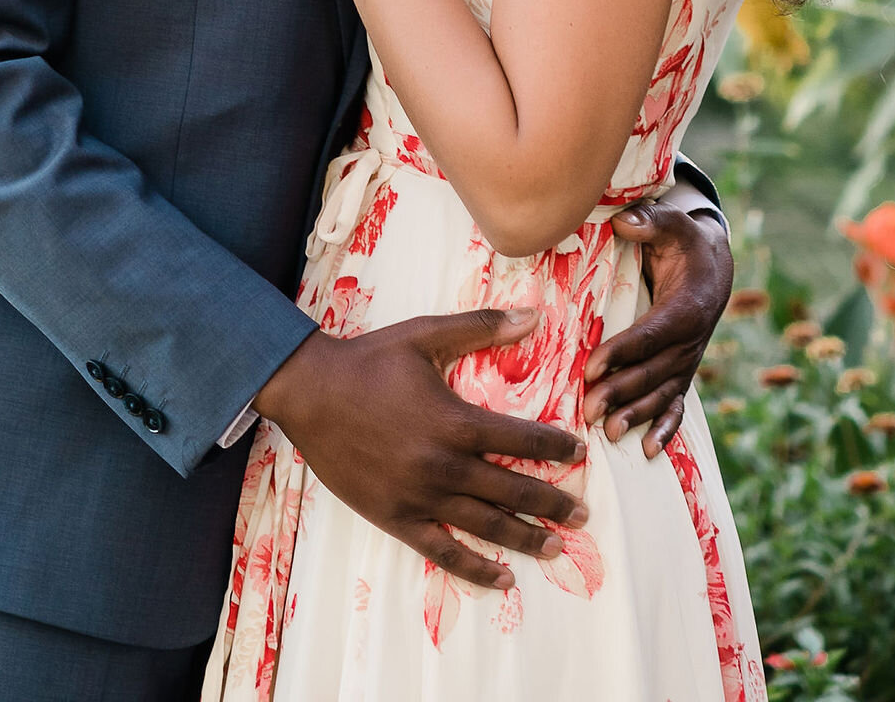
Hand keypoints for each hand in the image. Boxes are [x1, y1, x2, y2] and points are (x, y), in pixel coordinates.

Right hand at [256, 311, 585, 589]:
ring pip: (486, 526)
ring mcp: (421, 497)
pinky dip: (476, 569)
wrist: (311, 393)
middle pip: (513, 490)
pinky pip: (443, 551)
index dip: (556, 447)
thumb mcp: (425, 334)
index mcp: (455, 421)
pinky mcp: (397, 518)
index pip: (521, 439)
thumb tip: (533, 315)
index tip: (580, 453)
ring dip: (526, 538)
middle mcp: (444, 465)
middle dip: (553, 503)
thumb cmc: (370, 361)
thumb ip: (480, 327)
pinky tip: (502, 578)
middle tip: (583, 515)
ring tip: (556, 546)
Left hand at [582, 189, 732, 454]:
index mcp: (686, 308)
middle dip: (620, 393)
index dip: (622, 352)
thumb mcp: (672, 224)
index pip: (650, 335)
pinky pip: (677, 405)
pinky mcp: (684, 372)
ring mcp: (688, 361)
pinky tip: (650, 451)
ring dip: (635, 415)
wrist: (714, 268)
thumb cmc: (684, 241)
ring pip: (661, 394)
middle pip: (652, 372)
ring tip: (608, 433)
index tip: (591, 367)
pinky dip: (666, 429)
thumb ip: (649, 221)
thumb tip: (622, 220)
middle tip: (587, 409)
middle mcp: (690, 342)